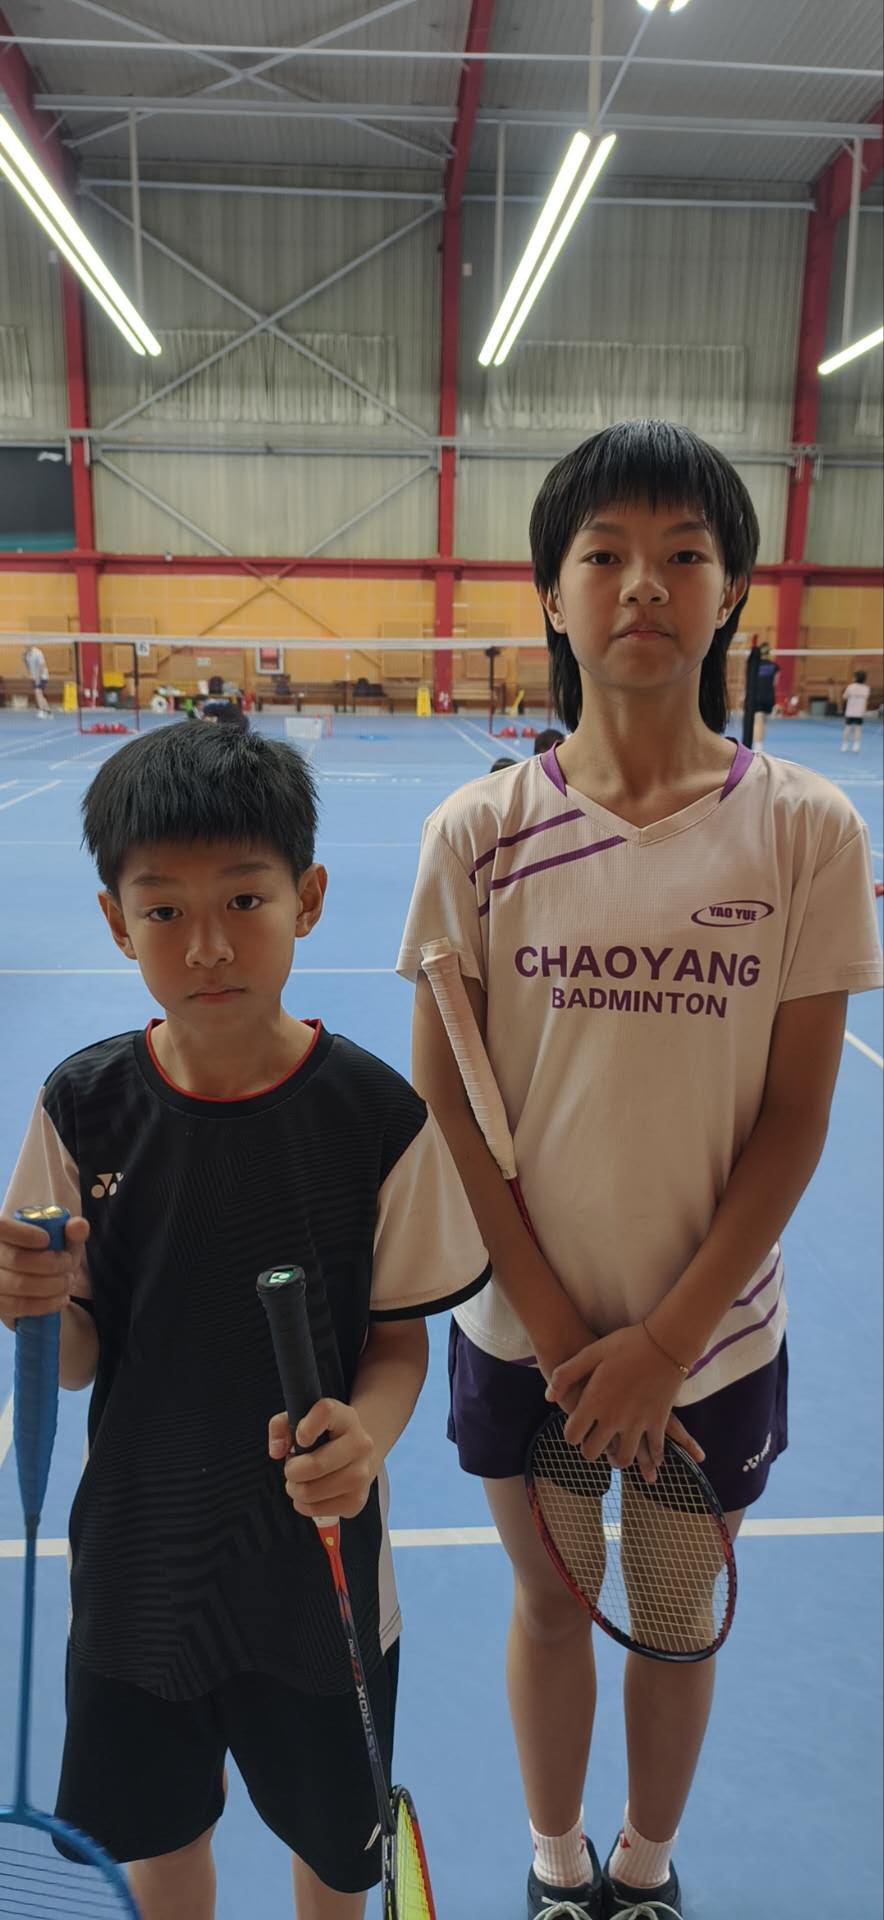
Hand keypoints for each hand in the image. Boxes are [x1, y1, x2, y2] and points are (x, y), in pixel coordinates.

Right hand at [0, 1213, 89, 1331]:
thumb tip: (78, 1226)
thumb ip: (73, 1231)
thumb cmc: (50, 1254)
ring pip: (19, 1284)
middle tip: (68, 1264)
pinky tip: (60, 1299)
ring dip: (51, 1285)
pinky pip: (18, 1306)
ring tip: (67, 1282)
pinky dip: (44, 1304)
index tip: (46, 1239)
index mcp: (1, 1231)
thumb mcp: (63, 1240)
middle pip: (16, 1259)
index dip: (22, 1233)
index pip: (1, 1227)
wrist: (42, 1281)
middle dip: (50, 1264)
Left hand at [268, 1400, 376, 1521]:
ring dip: (295, 1489)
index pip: (326, 1412)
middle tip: (293, 1466)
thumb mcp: (302, 1419)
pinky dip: (304, 1504)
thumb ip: (281, 1426)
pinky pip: (316, 1510)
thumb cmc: (324, 1436)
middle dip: (292, 1470)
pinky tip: (311, 1492)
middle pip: (315, 1465)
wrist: (357, 1455)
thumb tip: (276, 1451)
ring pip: (311, 1492)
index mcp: (346, 1418)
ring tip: (301, 1480)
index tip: (299, 1437)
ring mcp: (362, 1475)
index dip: (306, 1426)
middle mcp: (360, 1445)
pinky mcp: (357, 1501)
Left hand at [546, 1324, 704, 1470]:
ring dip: (618, 1458)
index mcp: (594, 1401)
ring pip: (623, 1459)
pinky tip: (650, 1458)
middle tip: (594, 1441)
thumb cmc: (626, 1344)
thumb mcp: (590, 1352)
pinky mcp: (658, 1422)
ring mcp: (637, 1423)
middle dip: (590, 1449)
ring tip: (616, 1453)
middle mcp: (613, 1418)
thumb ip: (566, 1374)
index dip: (572, 1434)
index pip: (572, 1435)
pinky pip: (654, 1450)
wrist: (665, 1342)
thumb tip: (548, 1397)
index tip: (577, 1428)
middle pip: (592, 1452)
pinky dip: (652, 1457)